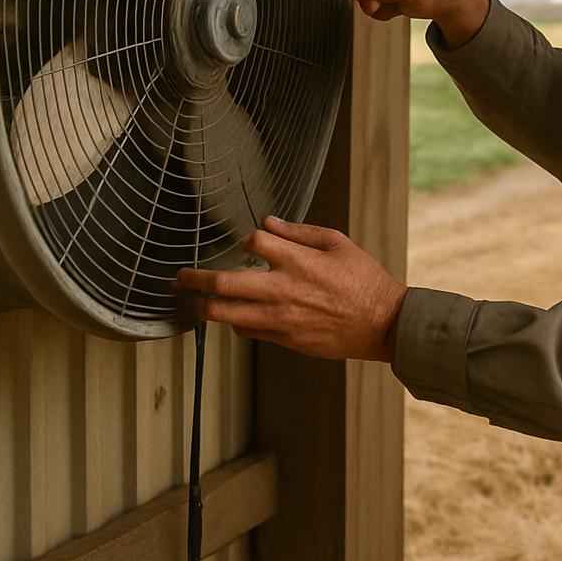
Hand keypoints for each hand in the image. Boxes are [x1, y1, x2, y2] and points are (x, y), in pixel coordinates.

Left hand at [174, 216, 408, 362]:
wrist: (382, 324)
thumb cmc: (364, 280)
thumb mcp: (338, 243)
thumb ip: (300, 232)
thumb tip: (268, 222)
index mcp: (298, 260)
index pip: (252, 242)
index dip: (245, 239)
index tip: (247, 243)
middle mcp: (282, 289)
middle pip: (222, 284)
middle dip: (194, 279)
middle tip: (179, 277)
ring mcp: (279, 317)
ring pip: (224, 314)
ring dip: (203, 306)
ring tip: (192, 301)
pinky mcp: (283, 338)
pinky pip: (245, 331)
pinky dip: (234, 322)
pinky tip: (231, 316)